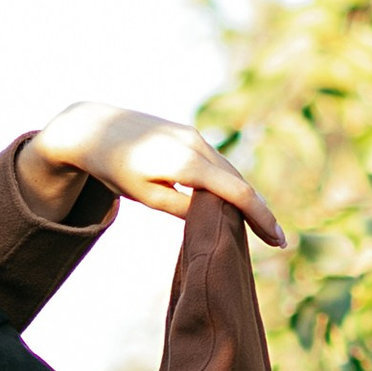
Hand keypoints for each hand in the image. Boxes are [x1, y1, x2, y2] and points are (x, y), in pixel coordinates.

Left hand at [17, 104, 285, 250]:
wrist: (94, 129)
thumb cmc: (114, 168)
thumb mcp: (145, 195)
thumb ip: (181, 208)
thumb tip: (212, 219)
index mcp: (187, 163)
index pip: (237, 193)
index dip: (261, 217)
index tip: (277, 240)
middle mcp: (197, 144)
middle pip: (239, 182)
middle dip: (259, 211)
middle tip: (276, 241)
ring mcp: (194, 136)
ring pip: (228, 171)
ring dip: (246, 197)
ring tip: (261, 225)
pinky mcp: (189, 134)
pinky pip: (216, 162)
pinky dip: (228, 183)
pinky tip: (235, 202)